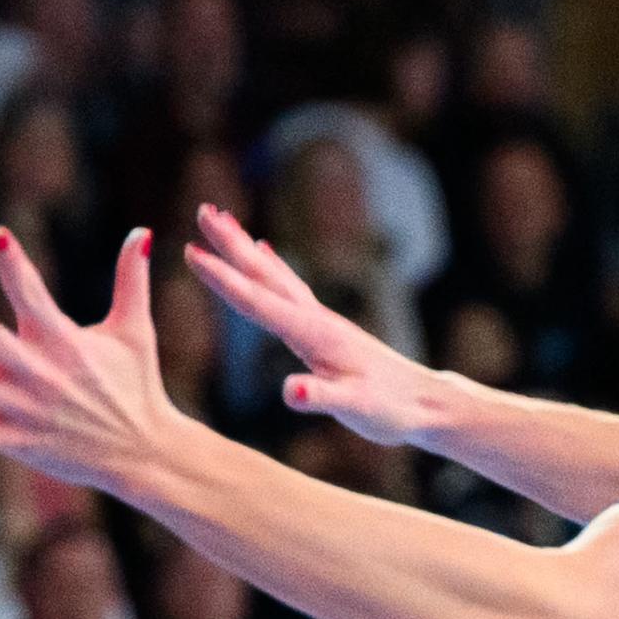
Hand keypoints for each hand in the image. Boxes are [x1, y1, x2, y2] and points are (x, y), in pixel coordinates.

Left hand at [0, 226, 194, 493]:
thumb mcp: (135, 331)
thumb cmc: (137, 386)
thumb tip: (141, 231)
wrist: (142, 452)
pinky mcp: (16, 440)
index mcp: (64, 341)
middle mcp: (39, 372)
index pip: (33, 295)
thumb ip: (132, 280)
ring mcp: (24, 408)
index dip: (14, 264)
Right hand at [183, 202, 447, 445]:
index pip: (259, 302)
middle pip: (265, 275)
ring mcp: (321, 321)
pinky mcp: (326, 330)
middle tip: (203, 209)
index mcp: (314, 335)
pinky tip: (266, 252)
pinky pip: (289, 289)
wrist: (428, 404)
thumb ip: (322, 398)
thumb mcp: (356, 410)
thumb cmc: (393, 409)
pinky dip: (271, 267)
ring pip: (274, 276)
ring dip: (246, 247)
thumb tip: (288, 390)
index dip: (223, 279)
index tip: (191, 251)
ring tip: (222, 220)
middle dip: (232, 244)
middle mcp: (316, 319)